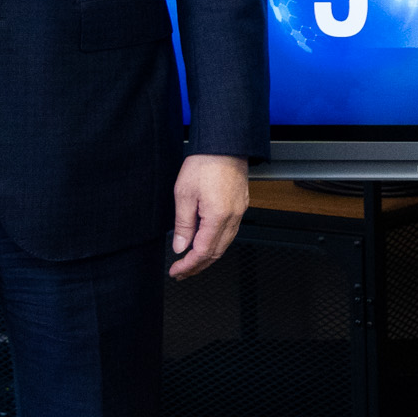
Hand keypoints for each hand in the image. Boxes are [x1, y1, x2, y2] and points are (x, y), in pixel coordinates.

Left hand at [170, 155, 249, 278]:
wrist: (225, 144)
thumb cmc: (205, 163)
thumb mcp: (184, 194)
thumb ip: (183, 225)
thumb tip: (180, 246)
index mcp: (218, 217)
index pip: (203, 252)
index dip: (188, 265)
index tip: (176, 271)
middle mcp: (233, 217)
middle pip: (216, 253)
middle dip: (198, 266)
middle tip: (182, 272)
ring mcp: (240, 212)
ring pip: (224, 244)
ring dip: (208, 257)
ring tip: (192, 261)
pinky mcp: (241, 205)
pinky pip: (230, 232)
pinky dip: (217, 243)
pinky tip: (206, 242)